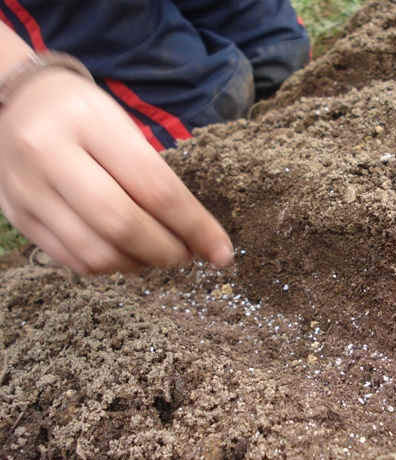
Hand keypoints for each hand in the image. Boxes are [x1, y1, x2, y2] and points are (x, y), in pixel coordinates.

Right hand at [0, 69, 232, 274]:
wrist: (18, 102)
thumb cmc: (85, 115)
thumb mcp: (124, 126)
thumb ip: (156, 178)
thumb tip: (199, 235)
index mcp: (89, 123)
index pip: (155, 188)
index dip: (195, 227)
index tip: (222, 251)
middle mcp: (50, 155)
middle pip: (123, 226)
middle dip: (168, 251)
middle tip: (189, 255)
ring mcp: (28, 190)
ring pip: (97, 253)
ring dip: (141, 264)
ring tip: (159, 253)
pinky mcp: (18, 217)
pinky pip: (74, 261)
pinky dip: (112, 266)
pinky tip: (127, 254)